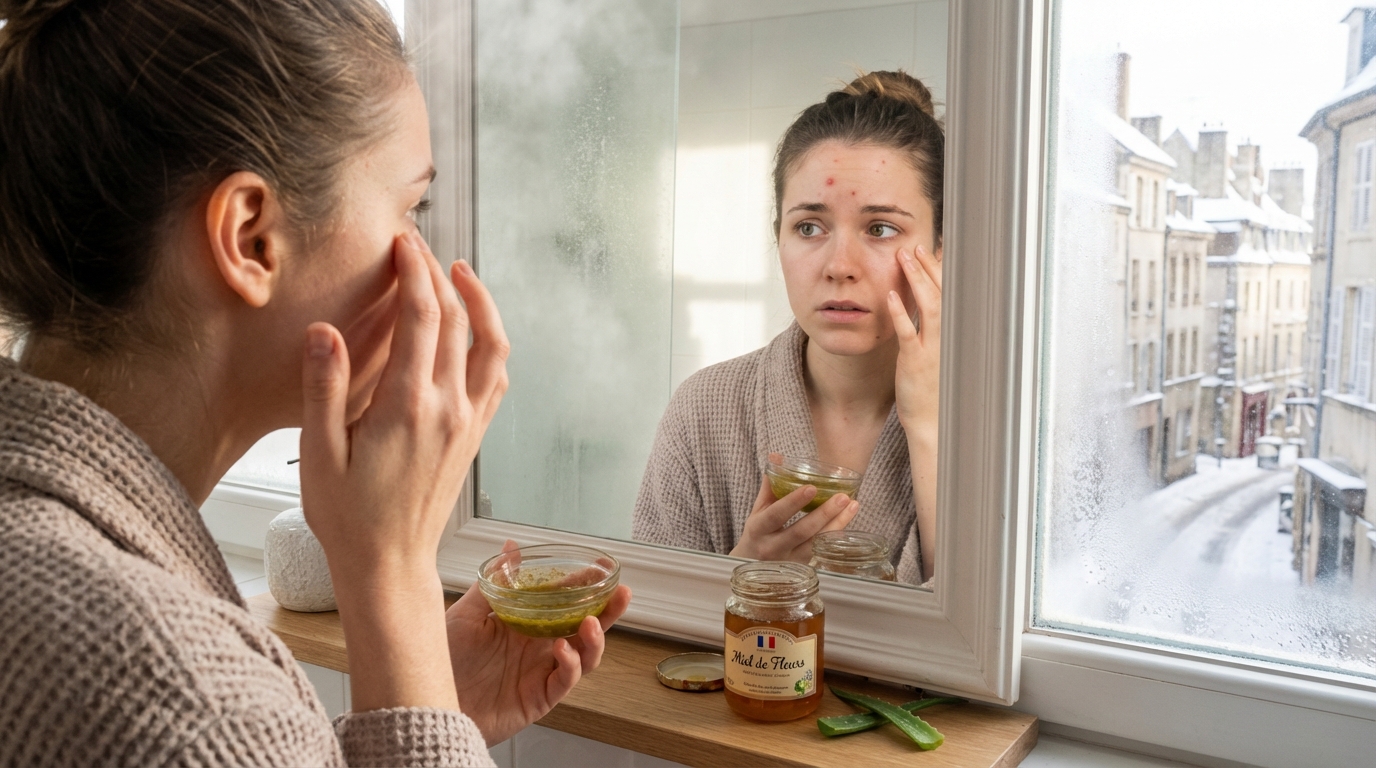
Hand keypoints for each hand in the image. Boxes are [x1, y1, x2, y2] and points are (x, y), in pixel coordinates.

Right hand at [299, 231, 509, 710]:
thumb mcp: (319, 455)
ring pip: (491, 346)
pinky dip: (492, 343)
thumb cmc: (346, 516)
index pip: (421, 319)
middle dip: (439, 275)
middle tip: (418, 247)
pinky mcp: (474, 436)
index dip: (414, 273)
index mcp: (407, 407)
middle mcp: (448, 409)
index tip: (403, 242)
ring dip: (479, 303)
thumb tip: (324, 331)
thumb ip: (324, 389)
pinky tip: (476, 329)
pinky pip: (496, 378)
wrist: (389, 564)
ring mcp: (468, 422)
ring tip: (460, 272)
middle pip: (457, 321)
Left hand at [447, 541, 632, 744]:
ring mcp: (541, 673)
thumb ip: (493, 583)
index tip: (600, 568)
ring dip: (594, 640)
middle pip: (584, 628)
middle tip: (621, 592)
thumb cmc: (443, 661)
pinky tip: (562, 650)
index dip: (584, 586)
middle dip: (608, 611)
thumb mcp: (464, 614)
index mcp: (525, 625)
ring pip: (584, 656)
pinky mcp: (539, 698)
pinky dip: (570, 665)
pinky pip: (564, 681)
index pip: (563, 602)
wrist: (428, 701)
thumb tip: (510, 548)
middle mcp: (538, 648)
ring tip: (592, 623)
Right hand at [729, 453, 858, 561]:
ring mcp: (789, 560)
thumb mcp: (758, 510)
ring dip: (838, 524)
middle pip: (802, 531)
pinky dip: (836, 535)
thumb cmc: (758, 533)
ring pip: (817, 543)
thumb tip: (776, 456)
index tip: (812, 487)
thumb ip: (770, 486)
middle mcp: (773, 548)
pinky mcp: (803, 567)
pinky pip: (822, 551)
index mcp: (758, 529)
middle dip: (824, 514)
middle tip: (843, 497)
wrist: (752, 566)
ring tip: (853, 505)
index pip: (776, 514)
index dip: (794, 502)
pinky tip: (848, 519)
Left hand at [887, 246, 941, 436]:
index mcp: (954, 333)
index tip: (934, 249)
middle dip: (929, 267)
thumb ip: (937, 326)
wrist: (933, 420)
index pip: (952, 294)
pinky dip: (901, 312)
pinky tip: (891, 295)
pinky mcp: (915, 361)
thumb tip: (933, 302)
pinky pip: (908, 332)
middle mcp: (949, 337)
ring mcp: (934, 348)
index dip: (942, 270)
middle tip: (915, 247)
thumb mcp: (940, 352)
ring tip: (904, 259)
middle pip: (943, 293)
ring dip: (916, 279)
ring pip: (929, 306)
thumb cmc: (935, 385)